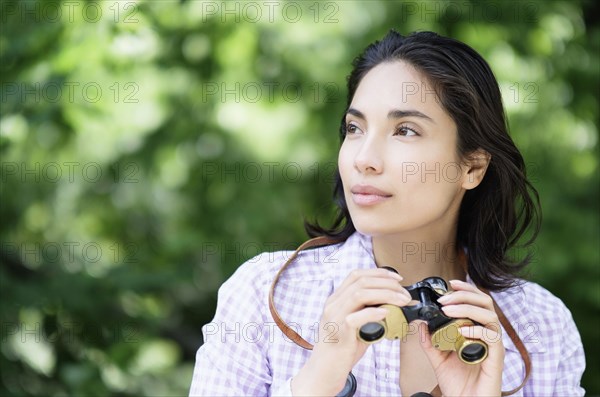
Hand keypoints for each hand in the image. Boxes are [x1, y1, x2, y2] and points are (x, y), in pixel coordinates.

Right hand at [291, 268, 410, 395]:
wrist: (324, 372)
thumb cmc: (341, 350)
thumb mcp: (354, 325)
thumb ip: (367, 313)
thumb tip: (392, 306)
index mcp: (336, 300)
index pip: (356, 275)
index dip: (379, 273)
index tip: (397, 278)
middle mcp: (333, 304)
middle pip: (361, 281)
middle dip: (387, 283)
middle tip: (404, 293)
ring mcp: (334, 317)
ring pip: (360, 294)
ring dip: (386, 294)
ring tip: (402, 301)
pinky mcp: (339, 332)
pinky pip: (356, 316)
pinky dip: (373, 312)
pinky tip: (386, 313)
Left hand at [418, 279, 504, 396]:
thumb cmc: (457, 384)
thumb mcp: (437, 358)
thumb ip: (429, 341)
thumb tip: (421, 322)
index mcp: (476, 330)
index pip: (477, 302)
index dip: (466, 290)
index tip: (450, 284)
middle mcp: (486, 335)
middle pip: (486, 303)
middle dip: (465, 295)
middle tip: (445, 299)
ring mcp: (492, 346)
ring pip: (490, 316)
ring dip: (467, 309)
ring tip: (448, 311)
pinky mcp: (496, 359)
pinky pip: (492, 338)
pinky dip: (477, 330)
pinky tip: (462, 331)